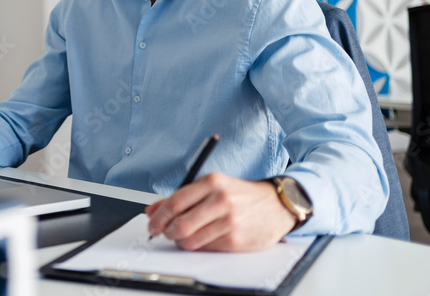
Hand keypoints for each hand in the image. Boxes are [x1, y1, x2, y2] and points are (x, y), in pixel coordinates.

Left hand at [144, 173, 296, 251]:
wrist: (276, 205)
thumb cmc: (240, 195)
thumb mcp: (212, 186)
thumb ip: (181, 197)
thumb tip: (152, 210)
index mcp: (211, 182)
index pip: (175, 203)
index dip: (159, 217)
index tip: (152, 224)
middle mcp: (220, 200)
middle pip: (180, 224)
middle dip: (167, 232)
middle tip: (165, 233)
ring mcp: (229, 221)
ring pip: (191, 240)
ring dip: (181, 242)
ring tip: (184, 237)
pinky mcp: (236, 240)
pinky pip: (206, 248)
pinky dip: (199, 247)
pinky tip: (202, 240)